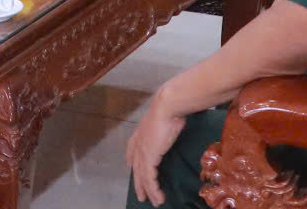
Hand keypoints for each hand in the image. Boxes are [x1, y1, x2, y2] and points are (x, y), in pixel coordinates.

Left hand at [125, 91, 189, 205]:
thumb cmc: (171, 107)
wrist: (169, 105)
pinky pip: (149, 179)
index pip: (132, 149)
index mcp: (141, 132)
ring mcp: (142, 150)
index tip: (130, 165)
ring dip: (148, 191)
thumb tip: (176, 120)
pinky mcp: (148, 157)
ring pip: (142, 176)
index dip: (132, 159)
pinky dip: (154, 190)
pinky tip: (158, 198)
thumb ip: (166, 122)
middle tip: (141, 194)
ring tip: (155, 201)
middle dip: (139, 182)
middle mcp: (138, 142)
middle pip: (136, 167)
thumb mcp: (166, 116)